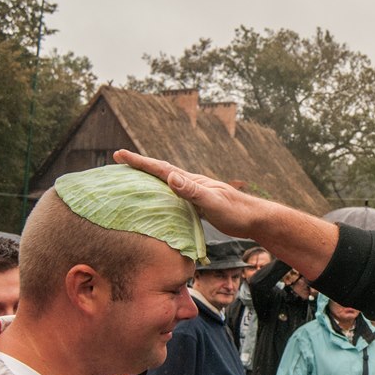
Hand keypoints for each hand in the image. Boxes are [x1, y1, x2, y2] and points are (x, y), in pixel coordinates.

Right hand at [113, 149, 263, 239]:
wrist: (256, 220)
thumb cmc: (237, 212)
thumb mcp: (213, 202)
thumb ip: (193, 191)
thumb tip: (171, 177)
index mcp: (192, 181)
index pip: (161, 169)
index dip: (140, 162)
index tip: (119, 154)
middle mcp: (192, 184)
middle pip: (160, 172)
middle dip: (139, 166)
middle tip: (118, 159)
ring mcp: (195, 194)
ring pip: (166, 184)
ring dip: (148, 179)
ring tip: (131, 178)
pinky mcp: (199, 205)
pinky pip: (174, 197)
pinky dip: (161, 195)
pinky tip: (157, 201)